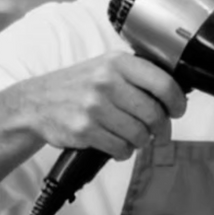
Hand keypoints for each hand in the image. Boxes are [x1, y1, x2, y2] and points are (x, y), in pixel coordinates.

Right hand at [15, 49, 186, 161]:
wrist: (35, 103)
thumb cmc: (77, 86)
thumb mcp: (105, 67)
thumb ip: (137, 77)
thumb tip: (174, 96)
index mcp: (117, 62)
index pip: (163, 83)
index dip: (177, 102)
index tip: (178, 111)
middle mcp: (106, 82)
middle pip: (154, 114)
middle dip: (161, 128)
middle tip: (158, 132)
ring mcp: (94, 107)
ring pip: (140, 135)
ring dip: (140, 141)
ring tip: (132, 137)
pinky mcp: (84, 130)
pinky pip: (121, 148)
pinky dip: (123, 151)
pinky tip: (115, 144)